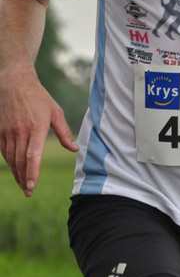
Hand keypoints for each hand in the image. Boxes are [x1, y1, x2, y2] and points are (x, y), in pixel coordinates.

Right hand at [0, 69, 77, 196]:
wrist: (15, 84)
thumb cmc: (39, 98)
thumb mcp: (55, 111)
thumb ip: (64, 132)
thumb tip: (74, 149)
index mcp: (36, 127)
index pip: (32, 155)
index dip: (32, 172)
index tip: (32, 186)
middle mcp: (20, 131)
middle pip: (21, 161)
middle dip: (24, 179)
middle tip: (29, 192)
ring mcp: (8, 132)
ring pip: (11, 159)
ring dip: (17, 174)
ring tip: (24, 185)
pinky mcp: (0, 131)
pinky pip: (4, 152)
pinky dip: (10, 163)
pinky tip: (16, 170)